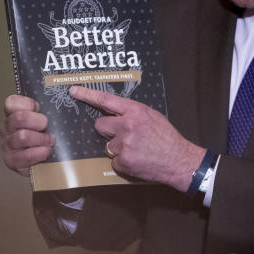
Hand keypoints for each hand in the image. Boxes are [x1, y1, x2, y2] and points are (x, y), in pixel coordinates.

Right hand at [0, 95, 54, 176]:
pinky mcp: (11, 161)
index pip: (12, 102)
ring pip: (22, 136)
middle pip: (20, 118)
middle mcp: (8, 127)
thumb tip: (72, 91)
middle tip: (47, 126)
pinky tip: (46, 152)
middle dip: (39, 122)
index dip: (28, 104)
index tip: (39, 108)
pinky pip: (25, 156)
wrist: (46, 162)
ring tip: (50, 141)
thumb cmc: (47, 135)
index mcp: (13, 113)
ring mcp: (7, 144)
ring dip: (41, 139)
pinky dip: (39, 153)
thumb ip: (49, 106)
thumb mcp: (48, 117)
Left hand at [70, 86, 204, 191]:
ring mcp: (124, 144)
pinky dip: (123, 162)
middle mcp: (127, 125)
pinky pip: (114, 161)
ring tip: (136, 149)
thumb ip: (132, 113)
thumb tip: (115, 112)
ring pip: (107, 145)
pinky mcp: (123, 161)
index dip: (87, 95)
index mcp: (135, 111)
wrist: (179, 160)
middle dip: (107, 130)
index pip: (105, 100)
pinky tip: (137, 160)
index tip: (74, 91)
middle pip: (100, 124)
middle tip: (123, 135)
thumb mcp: (152, 116)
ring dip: (117, 148)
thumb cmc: (166, 137)